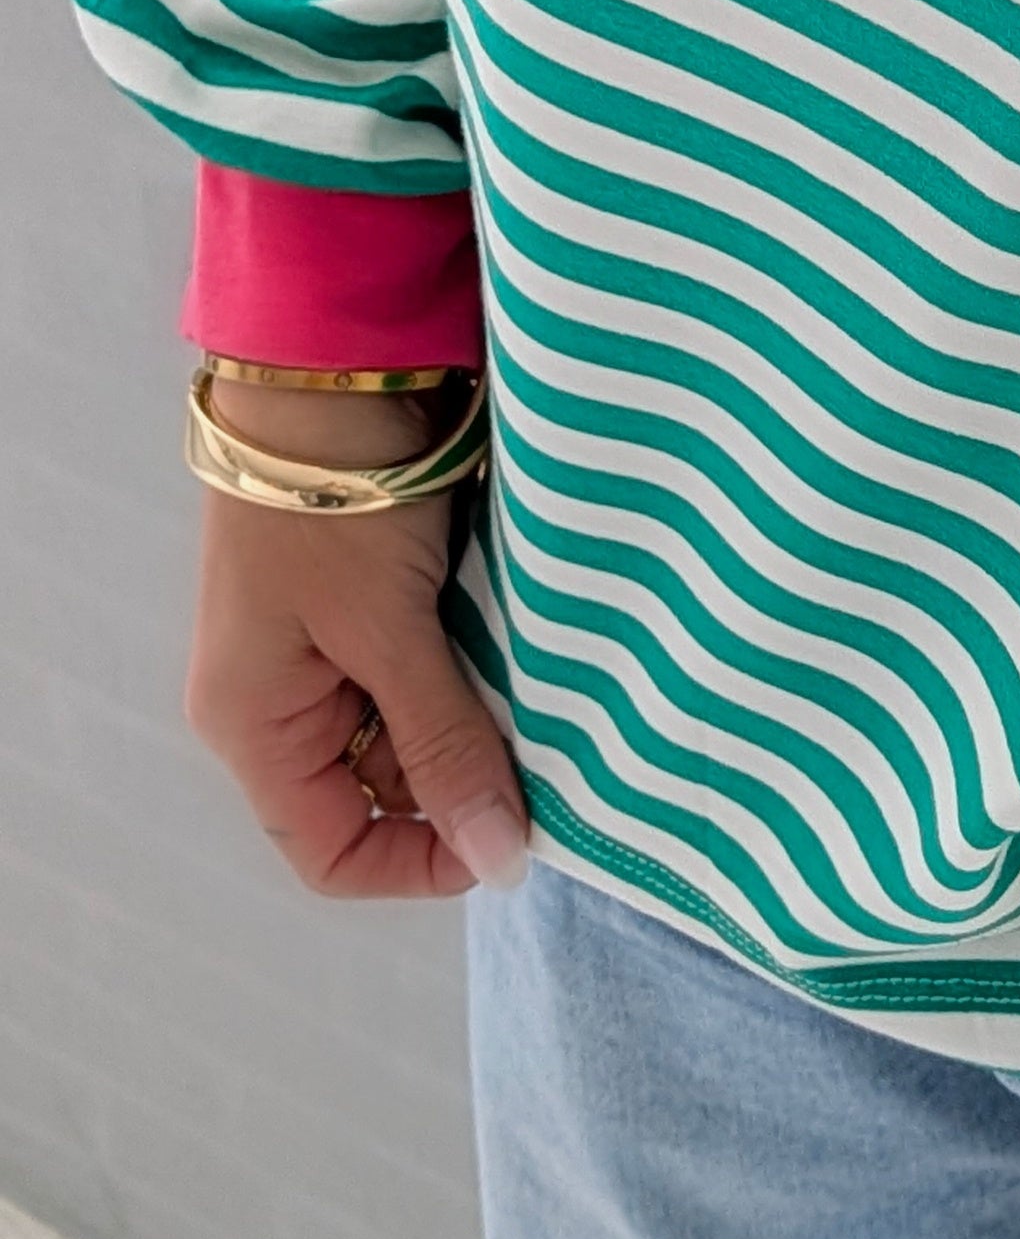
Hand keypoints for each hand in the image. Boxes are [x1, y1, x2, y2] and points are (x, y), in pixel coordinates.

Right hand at [187, 379, 529, 901]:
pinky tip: (526, 650)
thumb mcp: (389, 633)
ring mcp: (330, 654)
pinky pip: (432, 673)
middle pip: (385, 794)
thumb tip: (499, 860)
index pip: (332, 852)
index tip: (507, 830)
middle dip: (464, 778)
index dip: (420, 862)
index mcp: (256, 727)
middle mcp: (286, 704)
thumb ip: (445, 745)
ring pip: (418, 731)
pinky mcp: (375, 607)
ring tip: (540, 691)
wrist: (331, 376)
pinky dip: (480, 670)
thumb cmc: (335, 507)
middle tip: (544, 747)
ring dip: (480, 718)